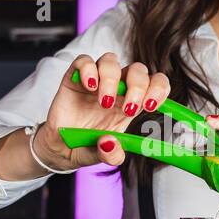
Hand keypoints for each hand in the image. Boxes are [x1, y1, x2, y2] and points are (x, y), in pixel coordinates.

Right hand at [35, 53, 170, 169]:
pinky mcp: (75, 77)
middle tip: (129, 109)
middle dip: (138, 86)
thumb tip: (110, 143)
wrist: (59, 148)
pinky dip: (88, 70)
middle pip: (137, 69)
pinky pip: (84, 61)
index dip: (159, 89)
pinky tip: (89, 86)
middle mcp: (116, 89)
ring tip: (103, 102)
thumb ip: (111, 155)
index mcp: (131, 104)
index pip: (155, 84)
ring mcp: (96, 81)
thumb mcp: (103, 157)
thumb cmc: (86, 146)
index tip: (151, 106)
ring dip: (112, 79)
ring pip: (111, 60)